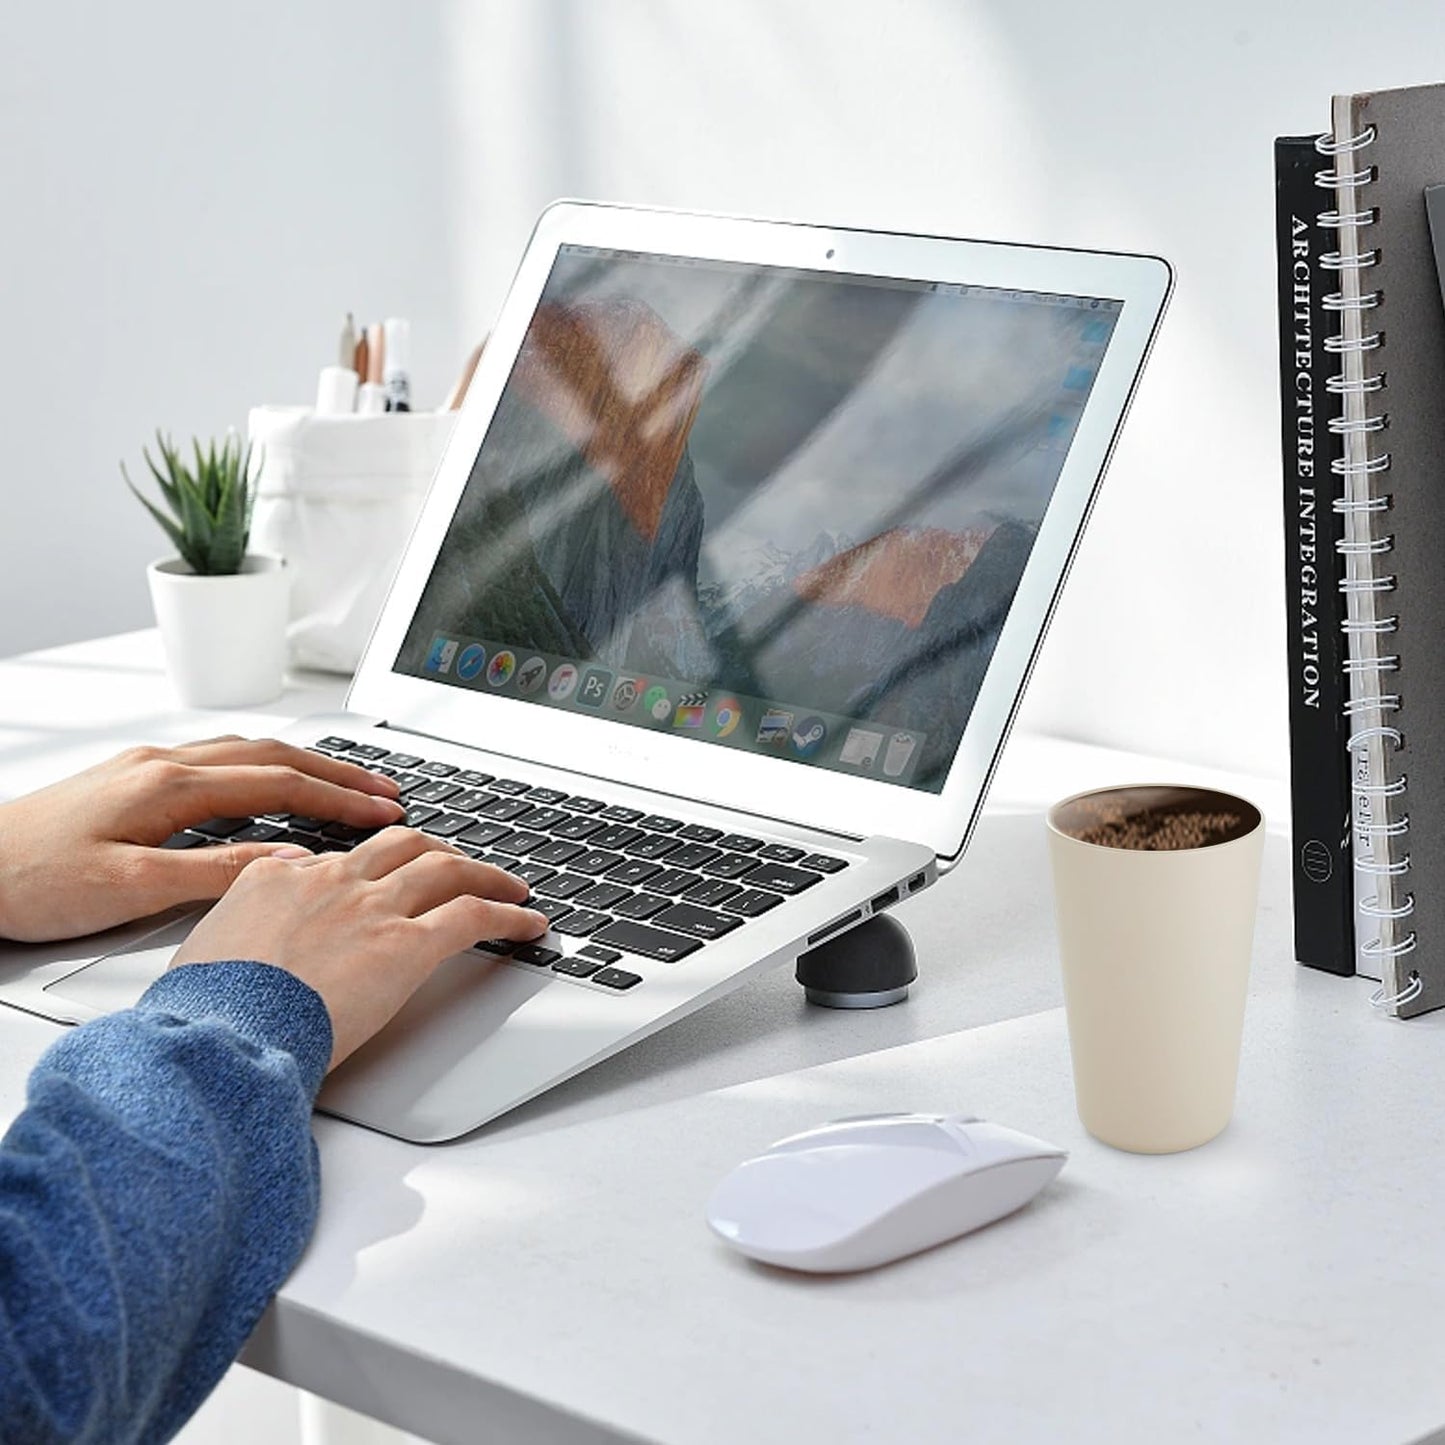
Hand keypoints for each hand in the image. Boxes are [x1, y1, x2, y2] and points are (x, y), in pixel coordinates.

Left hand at [0, 737, 404, 941]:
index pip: (279, 784)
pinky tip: (272, 786)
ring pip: (248, 753)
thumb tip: (288, 863)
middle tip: (385, 791)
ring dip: (304, 766)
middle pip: (274, 756)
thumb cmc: (29, 880)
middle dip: (337, 772)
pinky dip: (265, 769)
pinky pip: (220, 761)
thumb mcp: (128, 888)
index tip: (383, 810)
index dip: (339, 798)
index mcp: (170, 786)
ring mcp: (147, 768)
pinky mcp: (133, 781)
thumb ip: (213, 872)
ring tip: (345, 785)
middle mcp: (163, 765)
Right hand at [170, 829, 549, 1067]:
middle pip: (400, 846)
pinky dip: (509, 915)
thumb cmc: (208, 1012)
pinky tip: (528, 924)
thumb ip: (237, 929)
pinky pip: (474, 915)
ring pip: (445, 869)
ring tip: (512, 888)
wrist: (223, 1034)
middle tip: (459, 867)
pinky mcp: (406, 944)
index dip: (371, 869)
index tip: (386, 880)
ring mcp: (371, 908)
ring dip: (486, 876)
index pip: (338, 859)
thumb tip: (247, 934)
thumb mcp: (204, 952)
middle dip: (437, 853)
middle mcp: (330, 881)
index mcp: (275, 878)